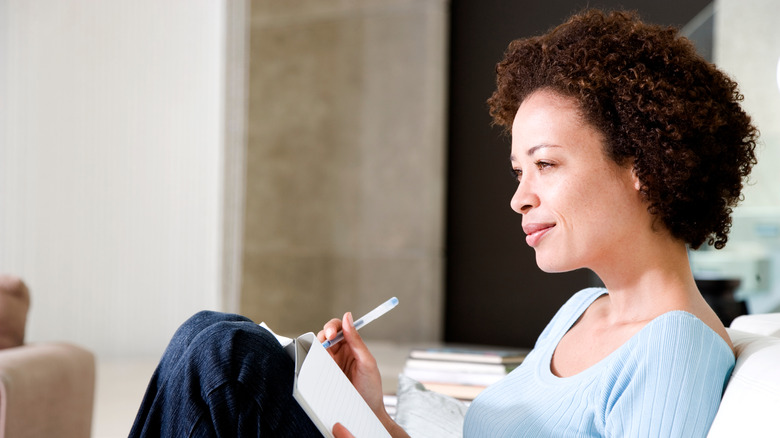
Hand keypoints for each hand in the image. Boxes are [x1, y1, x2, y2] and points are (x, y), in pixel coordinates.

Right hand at [318, 314, 411, 437]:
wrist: (367, 412)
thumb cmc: (371, 389)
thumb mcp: (367, 362)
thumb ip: (357, 340)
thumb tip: (348, 317)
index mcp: (352, 346)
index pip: (339, 328)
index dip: (333, 326)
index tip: (332, 333)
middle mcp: (340, 353)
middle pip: (326, 335)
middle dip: (323, 335)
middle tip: (325, 342)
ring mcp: (330, 363)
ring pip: (318, 348)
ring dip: (317, 347)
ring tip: (320, 353)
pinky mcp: (322, 374)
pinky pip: (314, 363)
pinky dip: (311, 360)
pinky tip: (315, 362)